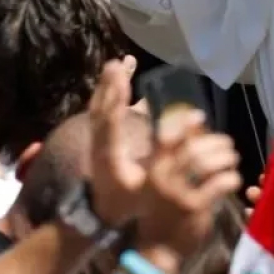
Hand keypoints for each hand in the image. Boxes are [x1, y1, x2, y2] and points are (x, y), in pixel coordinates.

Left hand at [86, 59, 150, 227]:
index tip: (123, 80)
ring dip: (108, 84)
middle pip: (100, 109)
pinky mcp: (100, 136)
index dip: (116, 101)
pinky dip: (109, 91)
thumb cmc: (126, 201)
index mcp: (108, 155)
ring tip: (120, 62)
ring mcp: (96, 138)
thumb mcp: (144, 190)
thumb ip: (158, 166)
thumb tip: (177, 142)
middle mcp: (99, 143)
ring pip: (99, 106)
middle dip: (109, 86)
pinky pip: (102, 109)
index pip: (109, 124)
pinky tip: (122, 76)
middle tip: (118, 64)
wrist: (101, 210)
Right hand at [134, 107, 241, 263]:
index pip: (166, 137)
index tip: (200, 117)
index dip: (185, 124)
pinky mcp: (195, 207)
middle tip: (228, 144)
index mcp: (153, 169)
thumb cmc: (161, 213)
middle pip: (192, 148)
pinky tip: (234, 179)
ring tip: (233, 159)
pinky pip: (218, 184)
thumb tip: (193, 129)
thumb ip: (173, 158)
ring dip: (225, 157)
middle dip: (215, 142)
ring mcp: (178, 192)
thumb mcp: (160, 183)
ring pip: (206, 163)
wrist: (158, 249)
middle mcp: (163, 177)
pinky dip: (230, 177)